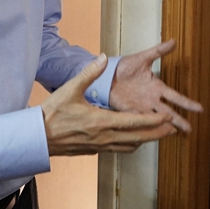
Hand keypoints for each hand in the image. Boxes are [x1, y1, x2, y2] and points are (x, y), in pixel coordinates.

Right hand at [42, 56, 177, 154]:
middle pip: (138, 138)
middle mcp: (104, 137)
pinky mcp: (94, 150)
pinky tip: (133, 140)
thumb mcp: (70, 89)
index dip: (154, 121)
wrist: (36, 137)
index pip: (135, 123)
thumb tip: (103, 58)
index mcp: (102, 122)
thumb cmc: (52, 113)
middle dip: (157, 133)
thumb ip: (89, 73)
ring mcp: (99, 146)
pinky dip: (131, 144)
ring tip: (158, 135)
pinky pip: (118, 149)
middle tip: (173, 128)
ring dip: (146, 140)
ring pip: (129, 146)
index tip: (168, 118)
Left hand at [108, 40, 203, 132]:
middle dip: (180, 120)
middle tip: (190, 129)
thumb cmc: (125, 66)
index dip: (187, 103)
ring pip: (156, 119)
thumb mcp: (143, 58)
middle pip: (169, 112)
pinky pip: (141, 121)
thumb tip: (173, 41)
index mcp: (157, 87)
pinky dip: (147, 127)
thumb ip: (158, 51)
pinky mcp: (129, 111)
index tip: (200, 109)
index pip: (175, 97)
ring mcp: (141, 107)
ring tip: (175, 133)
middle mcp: (152, 99)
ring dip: (165, 126)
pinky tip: (154, 134)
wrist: (107, 75)